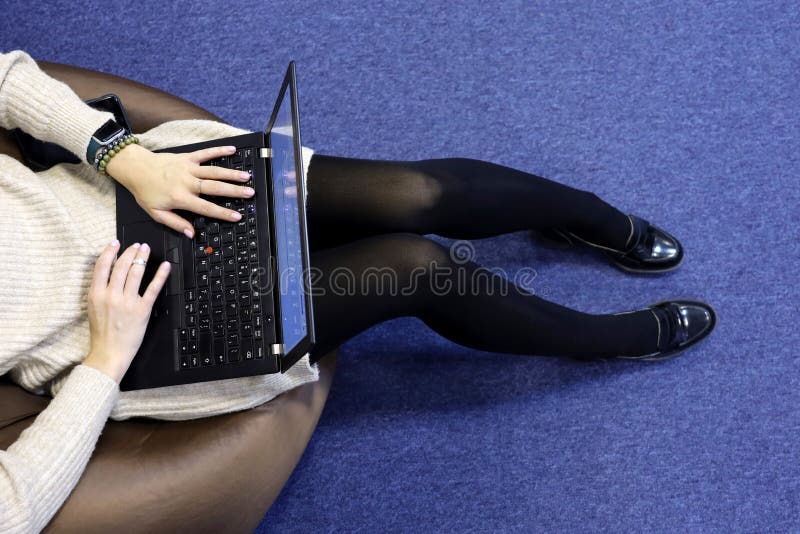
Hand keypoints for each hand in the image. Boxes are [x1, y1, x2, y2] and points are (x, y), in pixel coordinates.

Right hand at [83, 240, 170, 382]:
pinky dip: (160, 275)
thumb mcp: (93, 308)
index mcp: (96, 294)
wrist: (109, 353)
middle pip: (121, 266)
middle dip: (130, 252)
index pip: (102, 266)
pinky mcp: (142, 310)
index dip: (110, 251)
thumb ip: (99, 290)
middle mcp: (111, 295)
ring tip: (146, 249)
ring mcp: (127, 302)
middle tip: (137, 245)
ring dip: (142, 257)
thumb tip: (107, 272)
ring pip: (136, 273)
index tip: (116, 243)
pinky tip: (165, 266)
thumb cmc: (101, 333)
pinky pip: (153, 288)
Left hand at [105, 144, 253, 237]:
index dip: (223, 213)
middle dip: (234, 191)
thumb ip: (175, 223)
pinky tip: (232, 150)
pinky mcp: (187, 157)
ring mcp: (188, 168)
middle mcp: (187, 182)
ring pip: (214, 171)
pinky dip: (219, 150)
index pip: (206, 207)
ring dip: (231, 173)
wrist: (135, 168)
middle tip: (250, 193)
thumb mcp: (156, 213)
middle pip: (215, 188)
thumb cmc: (144, 191)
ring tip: (246, 176)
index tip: (237, 216)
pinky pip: (205, 154)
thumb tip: (191, 233)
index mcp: (180, 197)